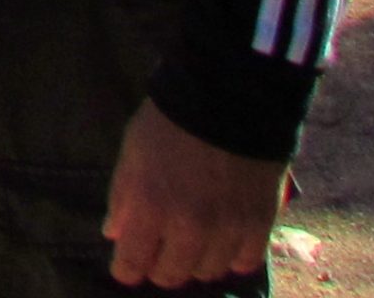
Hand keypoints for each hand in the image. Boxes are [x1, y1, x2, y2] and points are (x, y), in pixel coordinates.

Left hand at [102, 102, 284, 288]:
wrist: (228, 97)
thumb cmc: (169, 121)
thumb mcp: (131, 152)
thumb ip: (121, 197)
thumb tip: (114, 235)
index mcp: (148, 207)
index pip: (131, 267)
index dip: (127, 268)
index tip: (129, 262)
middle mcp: (186, 227)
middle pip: (170, 276)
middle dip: (161, 265)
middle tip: (163, 247)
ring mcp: (225, 229)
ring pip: (207, 273)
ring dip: (197, 260)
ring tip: (196, 238)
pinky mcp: (258, 224)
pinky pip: (244, 262)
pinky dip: (233, 255)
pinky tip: (226, 238)